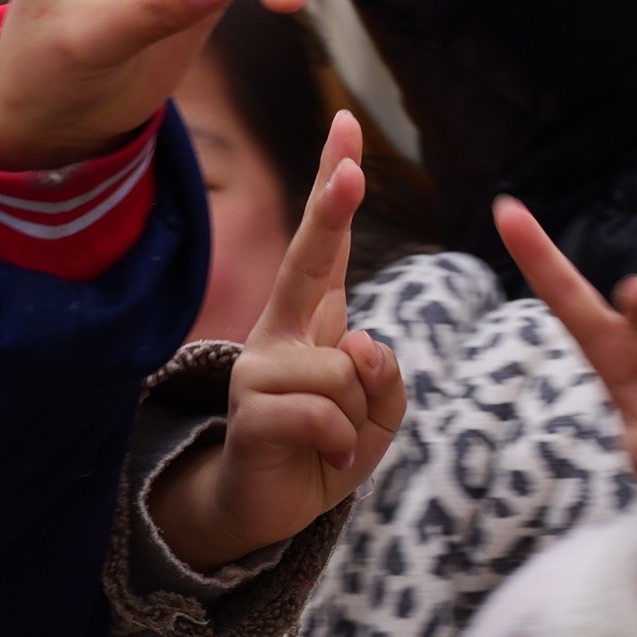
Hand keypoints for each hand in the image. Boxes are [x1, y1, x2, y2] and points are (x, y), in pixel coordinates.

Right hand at [149, 118, 404, 569]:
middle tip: (350, 164)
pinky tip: (327, 457)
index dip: (333, 185)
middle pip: (307, 260)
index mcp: (314, 320)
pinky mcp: (251, 413)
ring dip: (359, 416)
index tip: (346, 127)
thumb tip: (361, 342)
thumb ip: (386, 375)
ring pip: (344, 371)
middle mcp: (280, 333)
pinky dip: (344, 443)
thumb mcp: (379, 412)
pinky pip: (327, 415)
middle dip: (331, 208)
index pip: (326, 243)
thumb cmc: (328, 447)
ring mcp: (260, 370)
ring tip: (334, 439)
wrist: (268, 509)